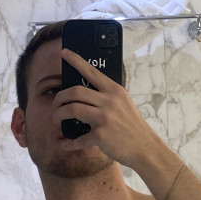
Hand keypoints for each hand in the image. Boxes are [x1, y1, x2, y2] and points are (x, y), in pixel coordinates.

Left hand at [54, 49, 157, 169]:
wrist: (144, 147)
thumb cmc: (132, 125)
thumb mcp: (124, 103)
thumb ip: (107, 95)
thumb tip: (85, 92)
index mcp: (114, 90)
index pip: (91, 71)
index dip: (75, 61)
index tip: (64, 53)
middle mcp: (109, 101)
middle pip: (75, 92)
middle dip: (59, 97)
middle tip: (56, 103)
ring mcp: (105, 118)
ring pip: (72, 110)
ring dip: (59, 114)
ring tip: (57, 118)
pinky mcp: (101, 135)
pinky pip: (78, 138)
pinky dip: (69, 142)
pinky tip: (65, 144)